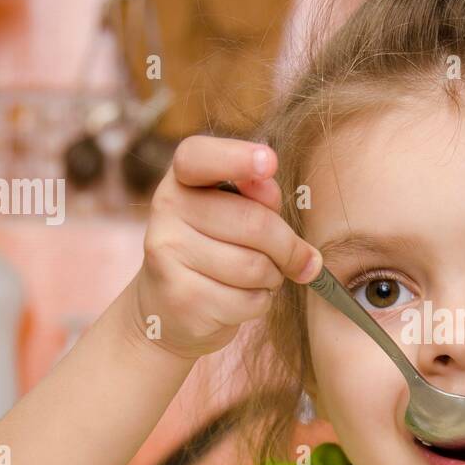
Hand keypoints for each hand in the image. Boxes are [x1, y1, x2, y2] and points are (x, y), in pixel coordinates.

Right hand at [131, 135, 321, 358]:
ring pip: (255, 267)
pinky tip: (239, 299)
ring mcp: (167, 256)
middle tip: (299, 259)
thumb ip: (257, 199)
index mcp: (181, 181)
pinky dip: (260, 303)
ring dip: (273, 277)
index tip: (270, 162)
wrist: (167, 308)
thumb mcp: (234, 214)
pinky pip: (248, 301)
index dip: (237, 157)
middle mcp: (166, 211)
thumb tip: (270, 192)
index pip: (198, 156)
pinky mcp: (182, 299)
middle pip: (254, 223)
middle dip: (289, 247)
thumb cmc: (214, 250)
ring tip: (259, 278)